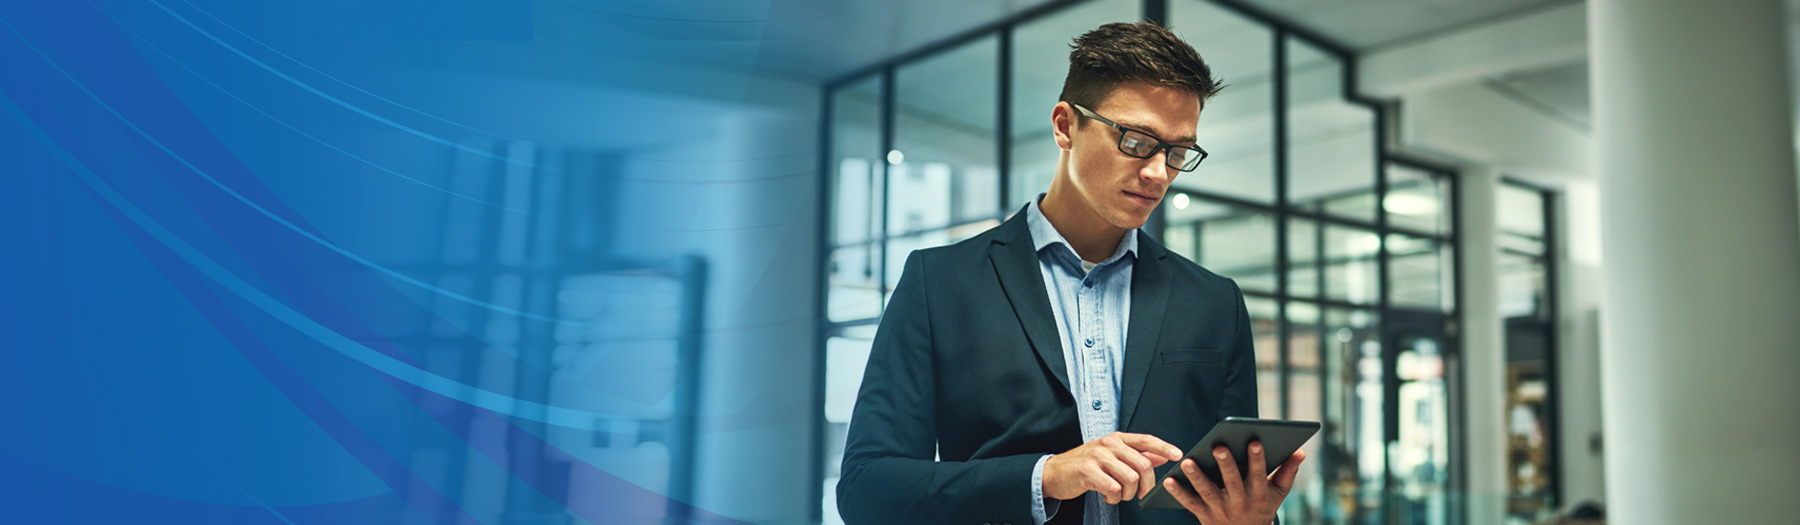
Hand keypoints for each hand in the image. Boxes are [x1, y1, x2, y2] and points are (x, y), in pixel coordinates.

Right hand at [1043, 432, 1182, 503]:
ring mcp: (1098, 456)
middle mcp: (1108, 443)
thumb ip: (1135, 455)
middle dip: (1146, 484)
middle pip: (1143, 464)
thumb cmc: (1086, 465)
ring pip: (1130, 478)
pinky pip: (1114, 489)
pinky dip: (1114, 498)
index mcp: (1116, 438)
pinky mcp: (1088, 471)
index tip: (1178, 456)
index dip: (1164, 448)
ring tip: (1118, 494)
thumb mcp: (1111, 455)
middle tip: (1140, 493)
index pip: (1146, 440)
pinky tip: (1107, 496)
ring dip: (1128, 493)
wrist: (1054, 472)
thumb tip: (1160, 457)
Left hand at [1160, 441, 1304, 524]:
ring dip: (1197, 477)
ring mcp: (1220, 510)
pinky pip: (1189, 503)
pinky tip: (1168, 479)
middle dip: (1226, 465)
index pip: (1258, 476)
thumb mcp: (1278, 493)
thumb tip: (1300, 451)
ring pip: (1207, 492)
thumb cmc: (1262, 507)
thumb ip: (1288, 471)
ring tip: (1188, 461)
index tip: (1255, 441)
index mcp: (1259, 495)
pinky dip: (1178, 493)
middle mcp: (1239, 503)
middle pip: (1232, 483)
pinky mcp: (1203, 515)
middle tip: (1218, 446)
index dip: (1257, 460)